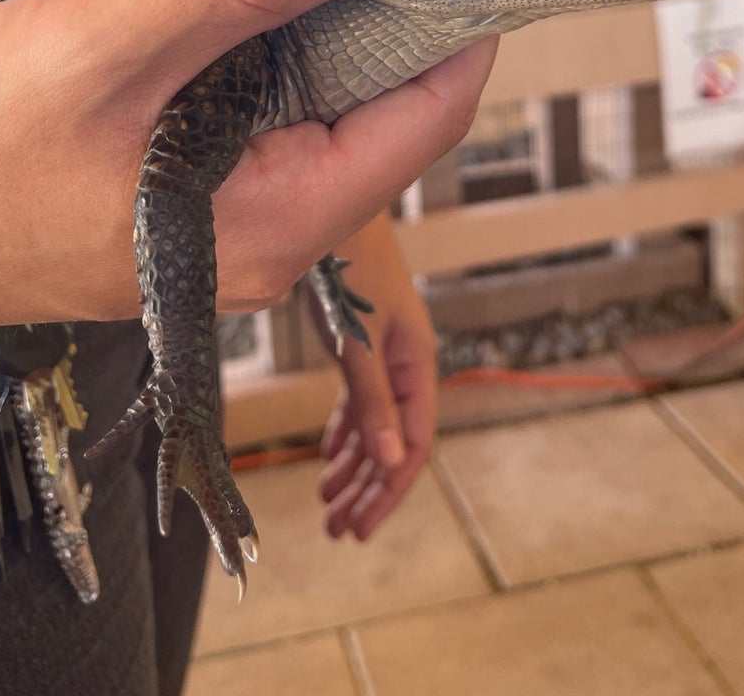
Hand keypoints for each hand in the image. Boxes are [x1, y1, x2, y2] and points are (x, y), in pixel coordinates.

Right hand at [0, 0, 496, 332]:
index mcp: (278, 221)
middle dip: (394, 5)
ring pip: (325, 110)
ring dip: (332, 21)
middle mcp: (270, 240)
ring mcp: (225, 226)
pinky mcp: (181, 202)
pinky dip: (278, 51)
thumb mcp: (108, 45)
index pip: (432, 112)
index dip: (459, 11)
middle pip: (386, 111)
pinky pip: (267, 120)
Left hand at [316, 216, 437, 541]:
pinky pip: (361, 401)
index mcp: (417, 366)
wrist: (336, 211)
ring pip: (376, 425)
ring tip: (326, 504)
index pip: (413, 446)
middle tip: (337, 531)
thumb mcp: (356, 342)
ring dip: (353, 466)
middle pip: (394, 443)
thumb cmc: (349, 271)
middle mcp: (407, 365)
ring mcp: (386, 354)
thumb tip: (392, 463)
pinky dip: (345, 431)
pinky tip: (328, 456)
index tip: (360, 529)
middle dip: (367, 489)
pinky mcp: (364, 343)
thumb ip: (373, 401)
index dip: (389, 491)